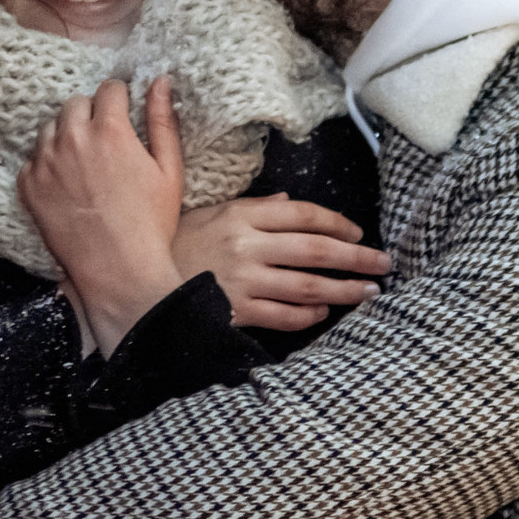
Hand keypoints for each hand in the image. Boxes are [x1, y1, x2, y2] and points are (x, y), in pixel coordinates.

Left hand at [19, 76, 184, 354]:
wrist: (118, 270)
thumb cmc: (151, 222)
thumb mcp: (169, 169)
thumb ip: (162, 120)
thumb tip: (160, 81)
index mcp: (110, 130)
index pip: (109, 88)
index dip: (120, 98)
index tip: (123, 112)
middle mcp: (72, 139)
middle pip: (75, 103)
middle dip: (91, 113)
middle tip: (105, 139)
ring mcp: (45, 162)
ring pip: (50, 127)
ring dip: (66, 134)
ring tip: (84, 160)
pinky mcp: (28, 185)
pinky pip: (33, 158)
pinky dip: (48, 163)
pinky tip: (68, 183)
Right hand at [175, 194, 391, 330]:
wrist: (135, 281)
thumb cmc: (176, 244)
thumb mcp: (210, 213)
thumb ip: (252, 207)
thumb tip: (287, 202)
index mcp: (242, 214)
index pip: (304, 214)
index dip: (338, 223)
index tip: (359, 232)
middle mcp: (247, 245)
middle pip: (317, 250)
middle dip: (357, 257)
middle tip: (383, 263)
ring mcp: (243, 280)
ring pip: (308, 286)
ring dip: (343, 290)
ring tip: (368, 292)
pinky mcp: (235, 311)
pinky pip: (283, 316)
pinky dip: (307, 317)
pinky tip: (323, 315)